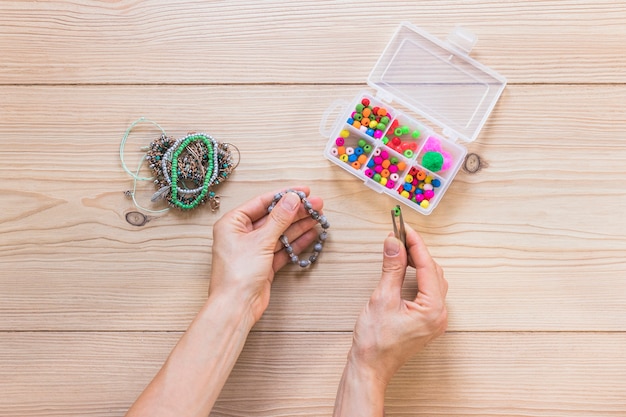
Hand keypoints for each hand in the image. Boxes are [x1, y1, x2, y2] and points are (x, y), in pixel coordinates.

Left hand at [208, 186, 323, 324]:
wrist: (236, 307)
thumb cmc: (237, 274)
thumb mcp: (260, 240)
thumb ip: (279, 219)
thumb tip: (292, 199)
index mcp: (232, 223)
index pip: (262, 202)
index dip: (284, 195)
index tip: (303, 191)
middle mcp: (241, 235)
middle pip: (273, 217)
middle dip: (295, 211)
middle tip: (316, 205)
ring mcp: (254, 250)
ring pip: (280, 232)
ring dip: (299, 225)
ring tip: (318, 217)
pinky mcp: (264, 264)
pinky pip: (282, 248)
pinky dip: (296, 242)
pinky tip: (311, 234)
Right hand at [350, 224, 447, 387]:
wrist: (369, 368)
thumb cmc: (374, 342)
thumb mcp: (382, 298)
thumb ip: (392, 268)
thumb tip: (394, 243)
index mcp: (433, 309)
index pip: (427, 266)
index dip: (415, 243)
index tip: (403, 227)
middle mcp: (439, 314)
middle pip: (433, 271)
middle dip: (417, 251)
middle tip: (398, 235)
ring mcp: (434, 320)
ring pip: (432, 281)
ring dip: (418, 263)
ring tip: (400, 249)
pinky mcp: (425, 322)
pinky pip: (427, 292)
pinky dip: (417, 277)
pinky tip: (404, 270)